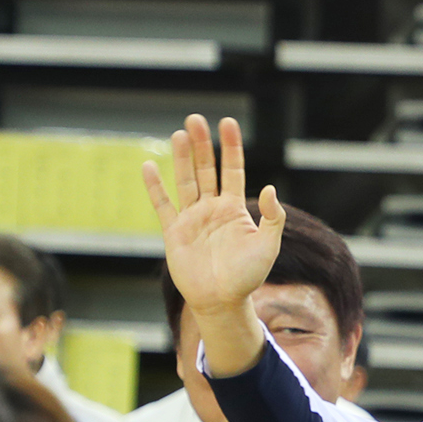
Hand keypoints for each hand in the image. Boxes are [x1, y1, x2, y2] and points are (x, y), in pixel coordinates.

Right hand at [141, 115, 282, 375]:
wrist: (222, 303)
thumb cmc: (248, 277)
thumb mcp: (268, 247)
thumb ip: (273, 218)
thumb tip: (270, 189)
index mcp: (235, 209)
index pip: (233, 170)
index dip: (231, 147)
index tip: (228, 122)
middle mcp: (212, 209)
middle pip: (206, 170)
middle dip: (203, 145)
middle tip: (196, 118)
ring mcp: (192, 219)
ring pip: (186, 181)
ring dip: (183, 158)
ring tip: (180, 133)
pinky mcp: (174, 232)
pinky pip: (163, 205)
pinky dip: (155, 187)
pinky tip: (149, 166)